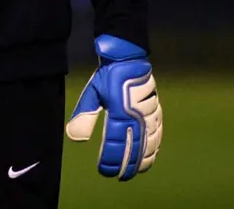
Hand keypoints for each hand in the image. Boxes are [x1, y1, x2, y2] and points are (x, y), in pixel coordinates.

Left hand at [65, 35, 162, 179]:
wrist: (128, 57)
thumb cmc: (108, 76)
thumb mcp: (92, 93)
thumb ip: (84, 116)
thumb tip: (74, 138)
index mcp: (119, 112)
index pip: (114, 144)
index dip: (110, 160)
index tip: (105, 171)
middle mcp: (136, 115)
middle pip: (134, 147)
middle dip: (127, 165)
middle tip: (121, 177)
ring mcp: (148, 112)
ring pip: (149, 142)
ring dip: (143, 158)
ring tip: (137, 170)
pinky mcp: (156, 109)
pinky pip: (158, 131)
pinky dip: (155, 145)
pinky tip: (152, 153)